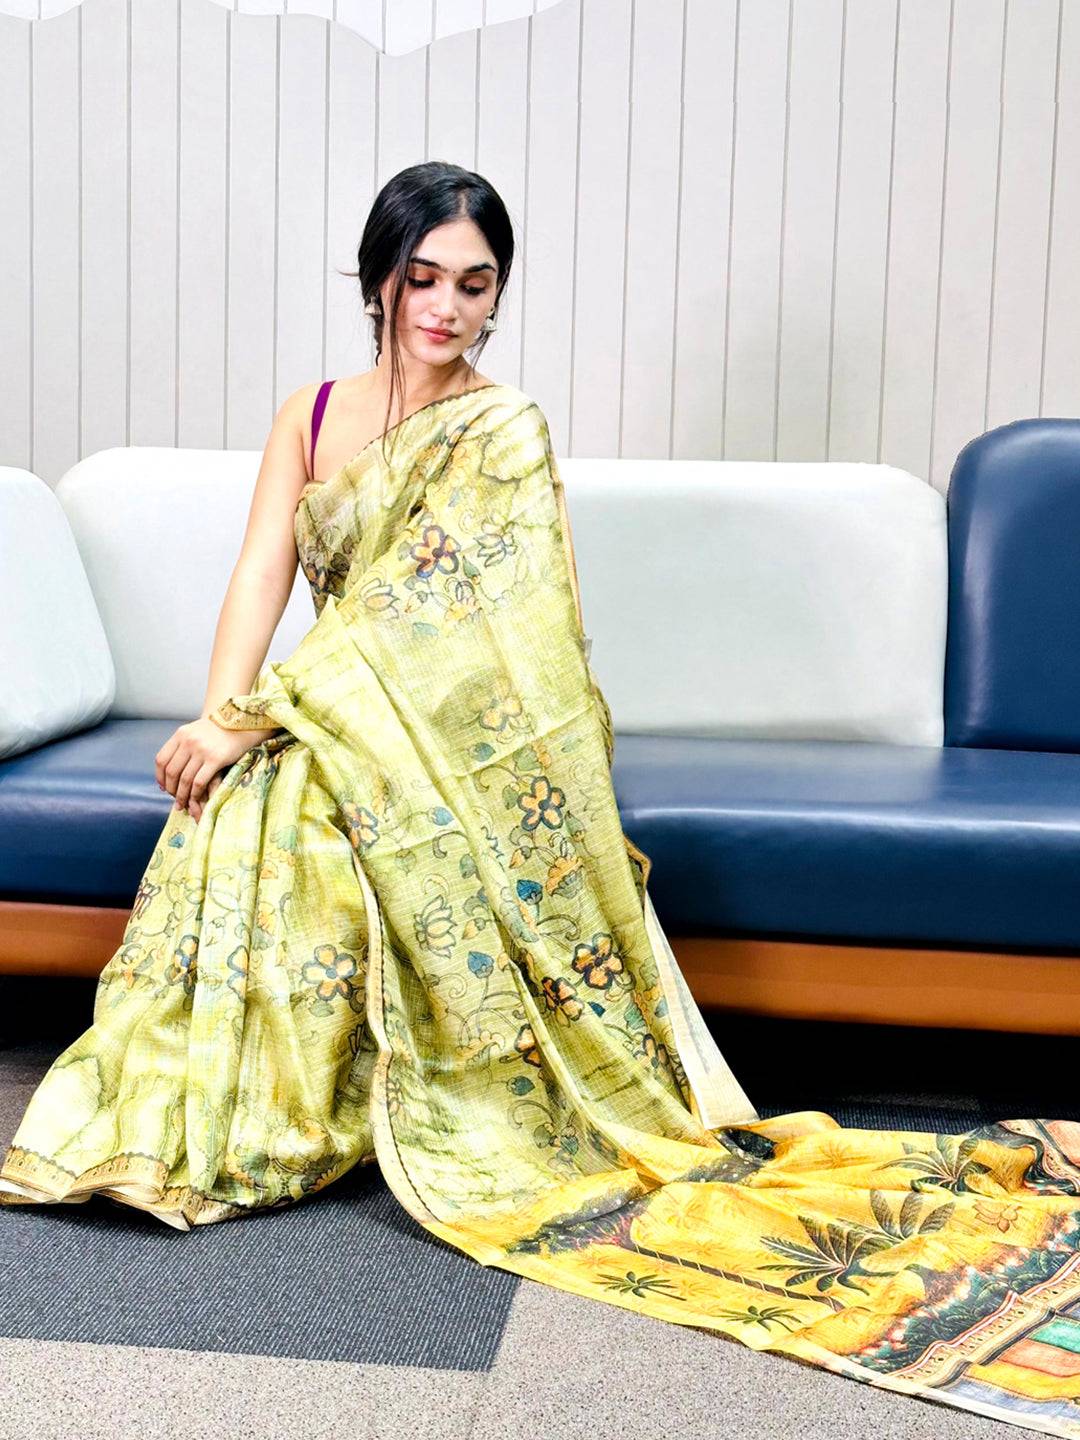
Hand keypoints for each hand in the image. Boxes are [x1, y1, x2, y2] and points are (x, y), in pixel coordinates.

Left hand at [155, 716, 270, 822]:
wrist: (240, 724)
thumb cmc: (217, 732)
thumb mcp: (194, 732)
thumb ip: (180, 747)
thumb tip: (166, 772)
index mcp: (180, 734)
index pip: (161, 760)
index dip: (160, 777)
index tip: (164, 787)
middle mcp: (189, 741)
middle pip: (172, 772)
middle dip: (171, 789)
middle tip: (174, 799)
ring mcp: (202, 750)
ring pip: (184, 779)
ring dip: (181, 795)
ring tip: (182, 804)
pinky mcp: (216, 759)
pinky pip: (199, 782)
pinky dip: (195, 793)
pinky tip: (195, 798)